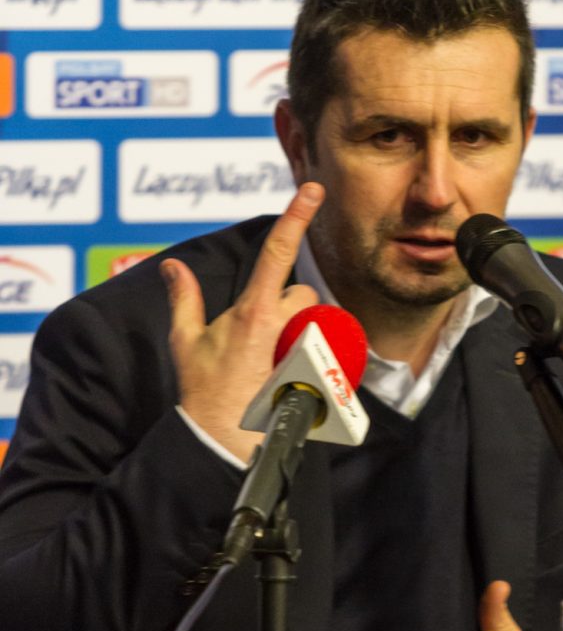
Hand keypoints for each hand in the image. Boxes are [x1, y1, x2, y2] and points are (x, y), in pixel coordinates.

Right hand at [162, 182, 322, 461]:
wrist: (223, 440)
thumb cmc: (203, 392)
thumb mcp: (186, 343)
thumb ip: (184, 300)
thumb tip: (172, 267)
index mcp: (252, 311)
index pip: (277, 252)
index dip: (296, 217)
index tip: (314, 190)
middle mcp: (281, 325)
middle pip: (302, 292)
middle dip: (289, 305)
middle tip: (263, 336)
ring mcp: (301, 348)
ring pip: (313, 319)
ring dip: (301, 329)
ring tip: (274, 360)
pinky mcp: (314, 371)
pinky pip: (322, 348)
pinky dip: (310, 355)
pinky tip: (288, 377)